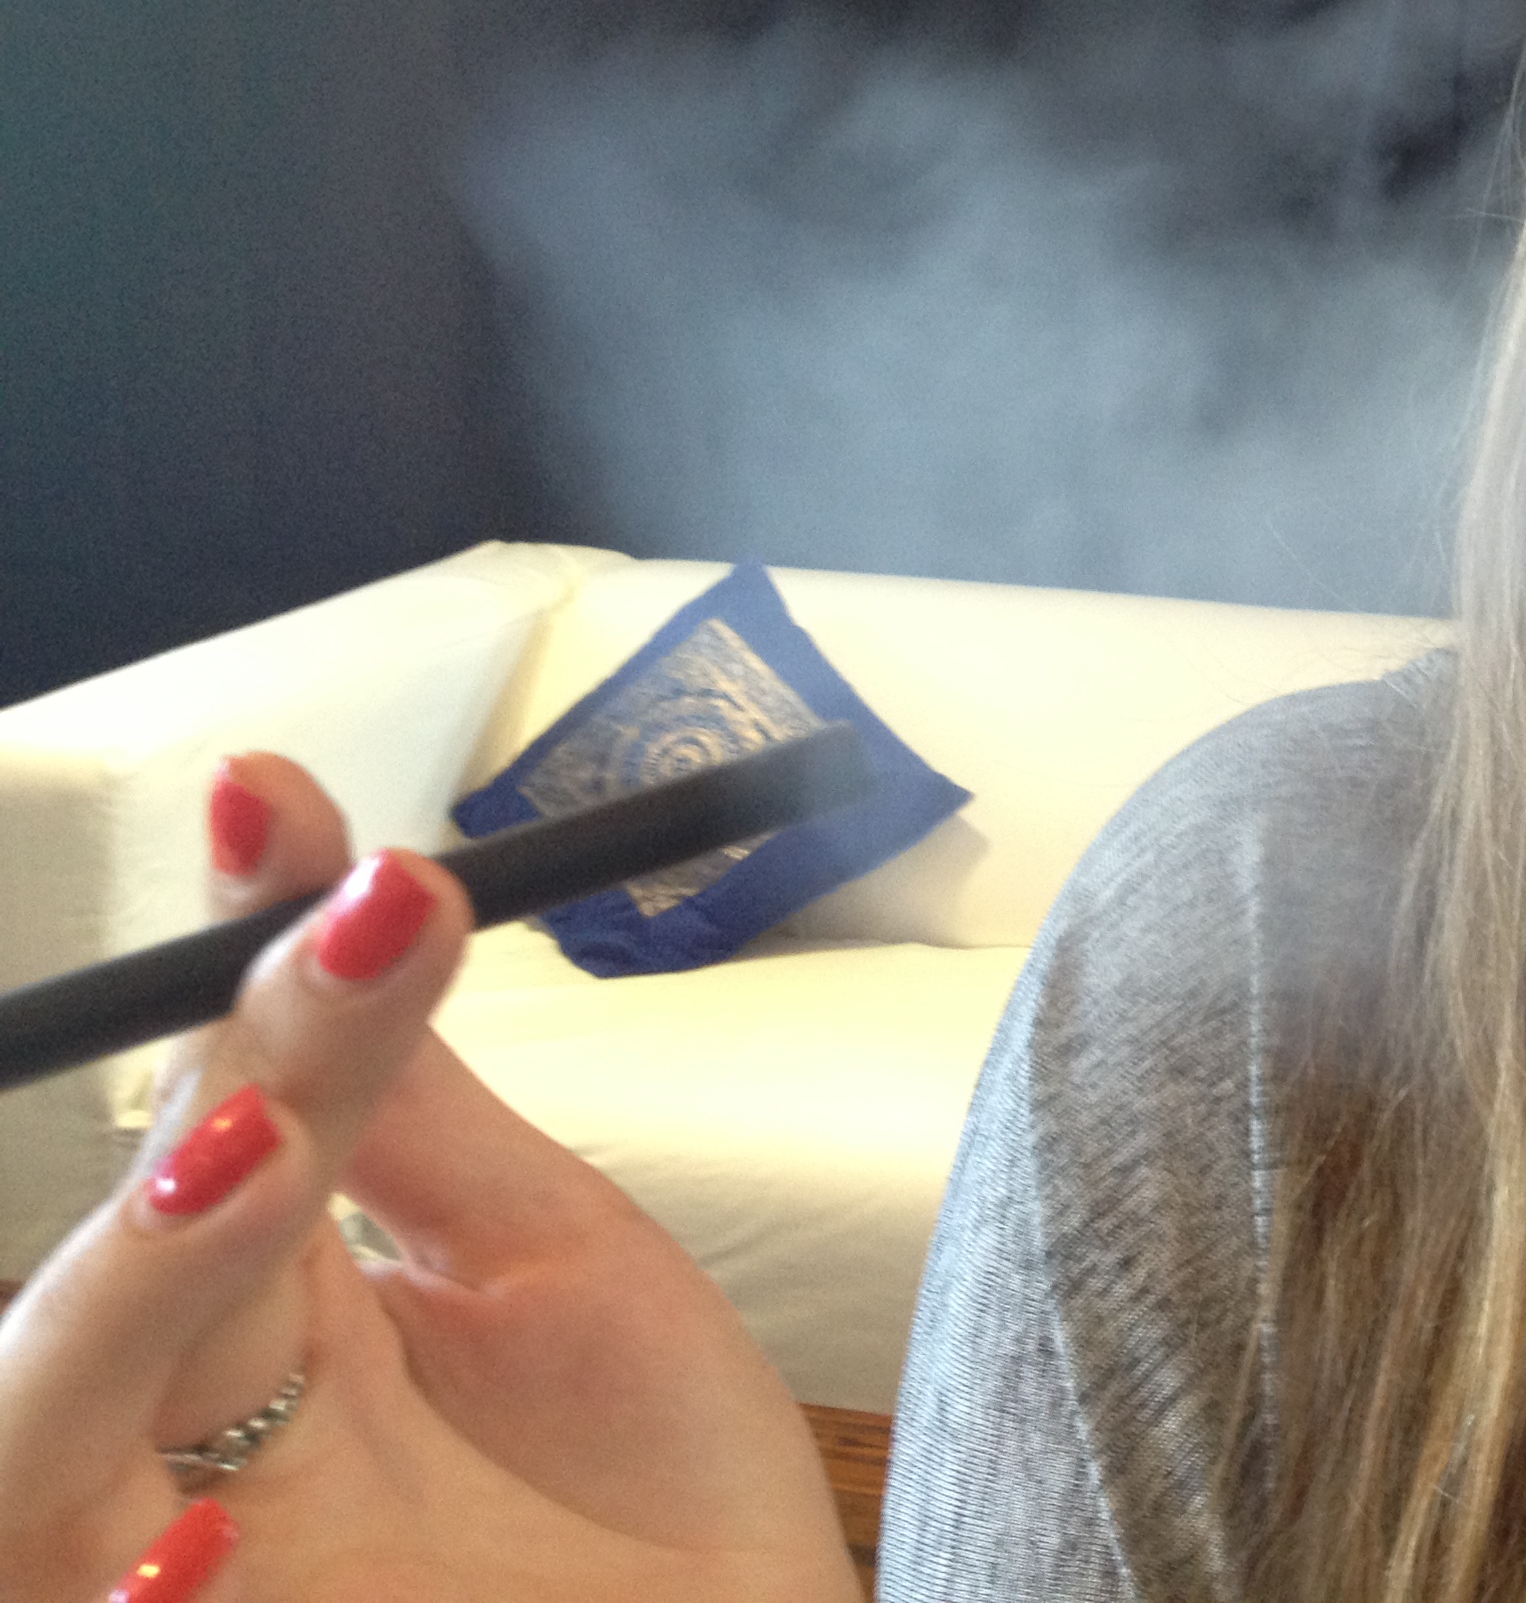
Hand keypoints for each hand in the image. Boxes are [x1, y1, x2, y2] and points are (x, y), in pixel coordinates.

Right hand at [0, 755, 864, 1601]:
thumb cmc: (660, 1505)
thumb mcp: (551, 1269)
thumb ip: (421, 1119)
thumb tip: (337, 886)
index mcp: (273, 1324)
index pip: (219, 1111)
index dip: (242, 963)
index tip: (273, 803)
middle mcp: (193, 1448)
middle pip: (107, 1278)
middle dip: (193, 1127)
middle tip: (307, 1014)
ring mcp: (185, 1579)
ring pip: (26, 1457)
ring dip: (115, 1299)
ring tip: (249, 1163)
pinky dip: (120, 1592)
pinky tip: (206, 1545)